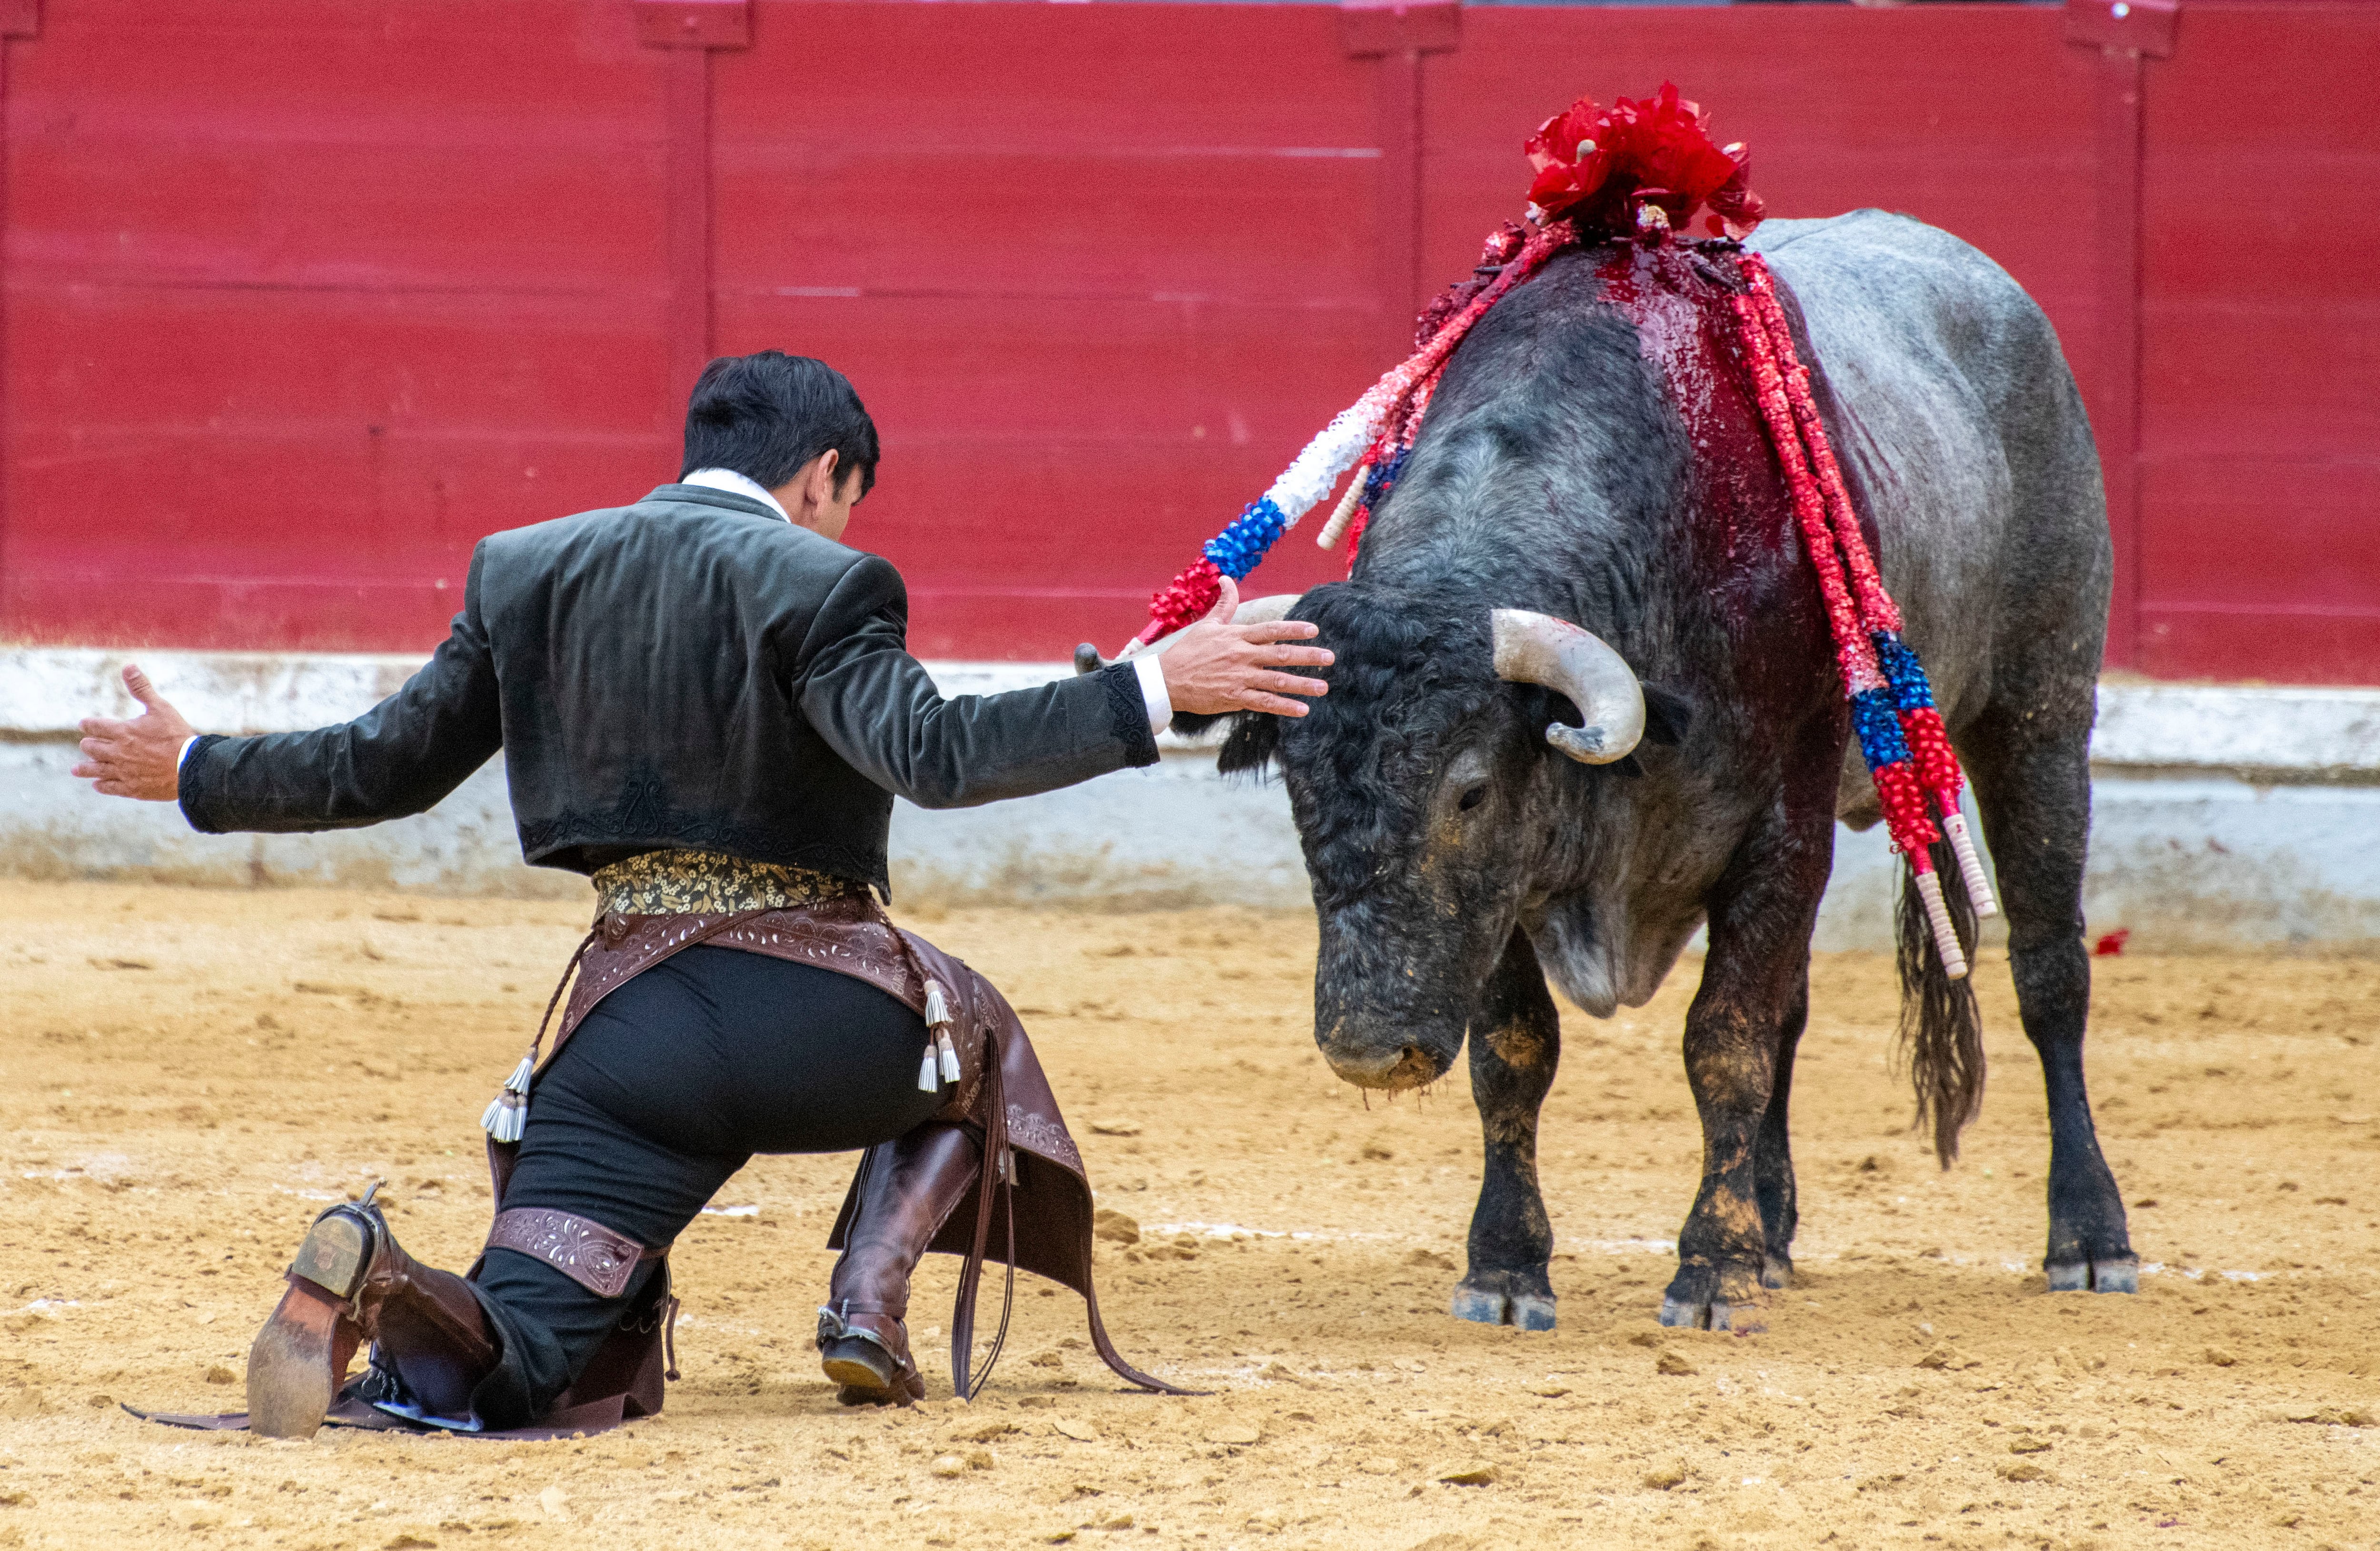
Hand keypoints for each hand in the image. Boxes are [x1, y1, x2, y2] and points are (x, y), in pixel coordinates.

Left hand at [74, 664, 193, 800]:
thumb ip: (141, 689)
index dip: (88, 724)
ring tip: (76, 769)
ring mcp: (123, 771)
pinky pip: (110, 787)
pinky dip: (102, 785)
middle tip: (87, 745)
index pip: (94, 726)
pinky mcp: (132, 788)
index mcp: (122, 731)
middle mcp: (117, 752)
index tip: (84, 724)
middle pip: (91, 748)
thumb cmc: (177, 735)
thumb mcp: (161, 707)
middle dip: (88, 745)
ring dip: (85, 768)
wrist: (191, 766)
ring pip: (95, 769)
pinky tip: (97, 784)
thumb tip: (129, 667)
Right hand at [1155, 576, 1332, 717]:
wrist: (1167, 680)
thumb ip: (1223, 604)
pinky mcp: (1234, 697)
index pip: (1271, 630)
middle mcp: (1241, 656)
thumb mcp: (1206, 625)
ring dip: (1302, 685)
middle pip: (1280, 654)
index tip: (1314, 630)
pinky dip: (1284, 707)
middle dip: (1307, 656)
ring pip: (1277, 681)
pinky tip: (1302, 710)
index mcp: (1236, 636)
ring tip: (1323, 687)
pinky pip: (1264, 703)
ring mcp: (1239, 678)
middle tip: (1330, 658)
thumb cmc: (1187, 651)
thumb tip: (1227, 579)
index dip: (1293, 629)